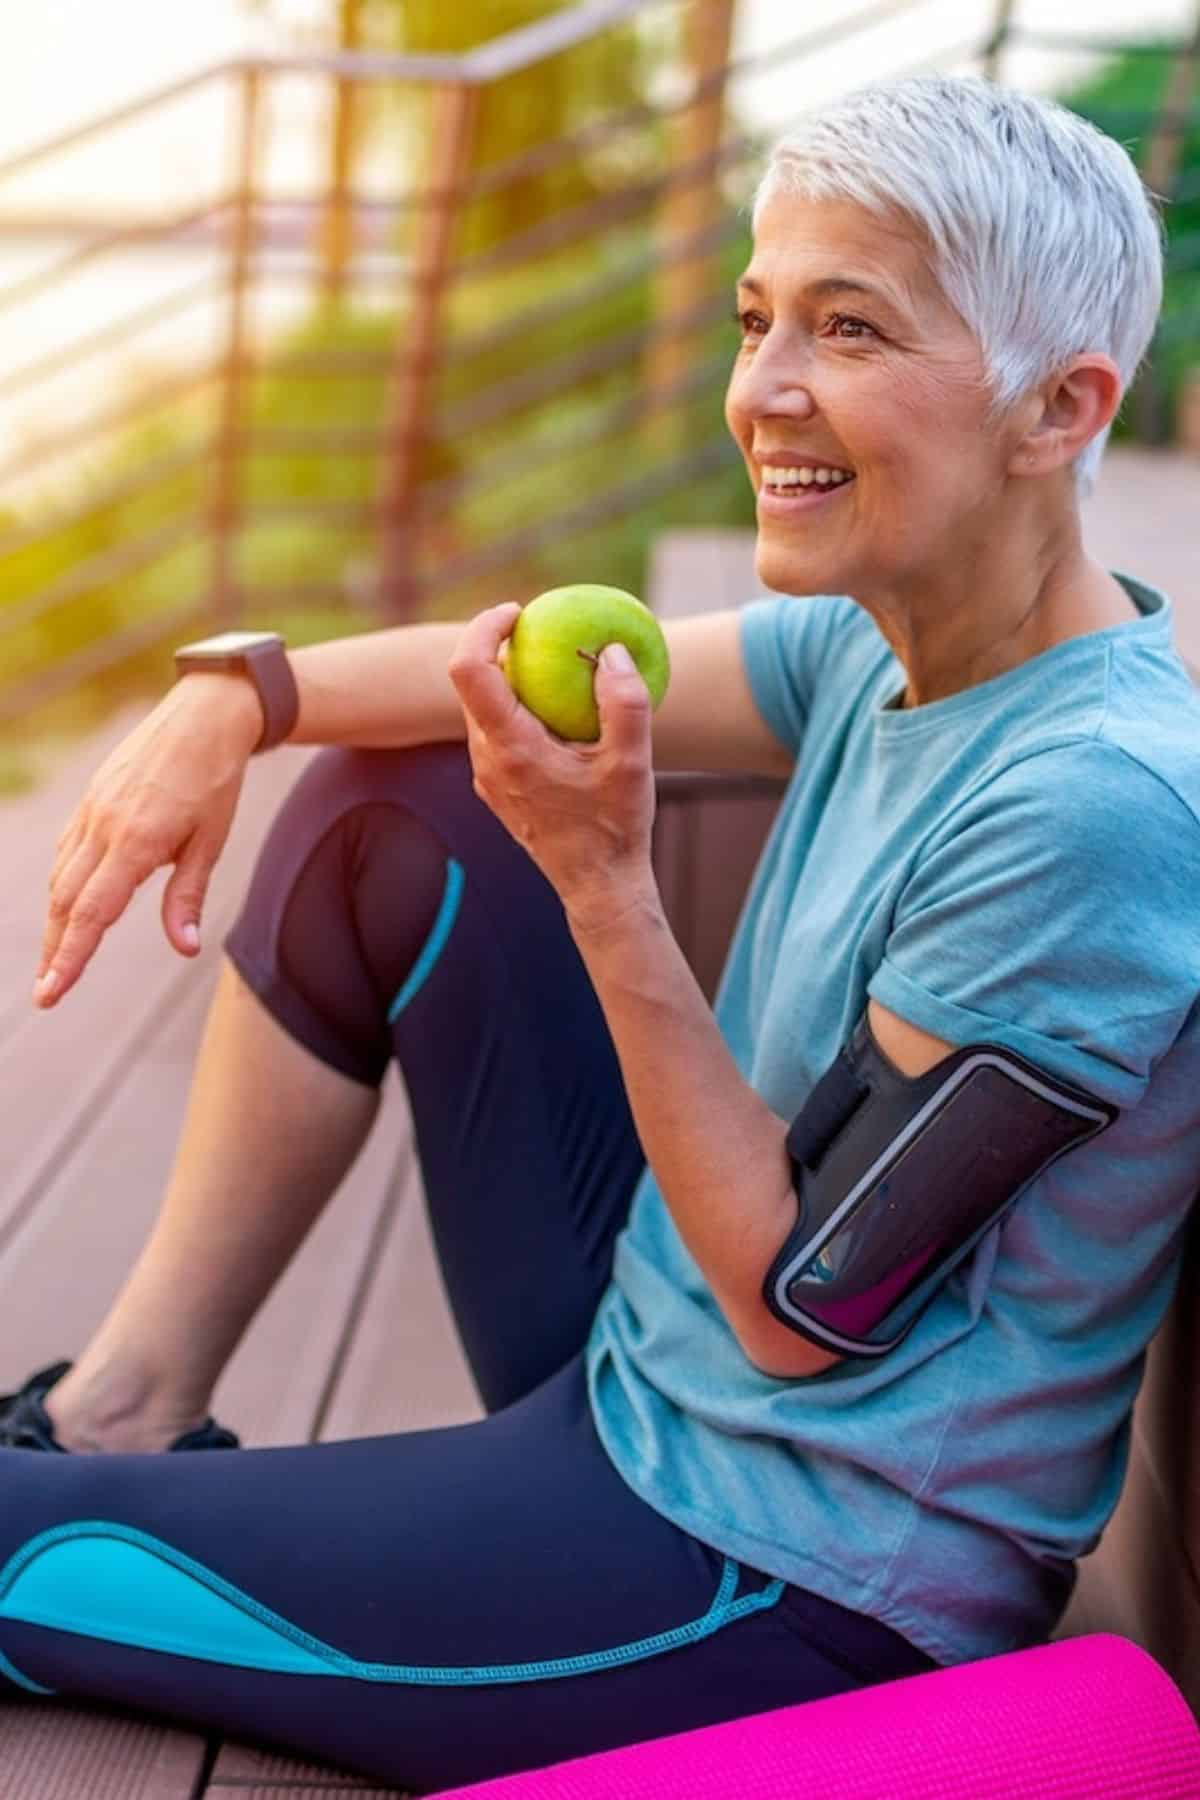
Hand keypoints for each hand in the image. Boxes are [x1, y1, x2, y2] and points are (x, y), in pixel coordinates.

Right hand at [33, 674, 262, 1007]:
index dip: (70, 957)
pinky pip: (68, 851)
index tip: (51, 992)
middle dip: (56, 950)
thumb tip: (184, 947)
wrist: (204, 715)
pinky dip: (64, 884)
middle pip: (67, 902)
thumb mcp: (212, 841)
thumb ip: (188, 895)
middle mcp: (104, 827)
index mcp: (136, 841)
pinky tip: (68, 906)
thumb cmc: (216, 780)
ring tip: (56, 960)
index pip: (93, 913)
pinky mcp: (91, 800)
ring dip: (57, 922)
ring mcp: (92, 811)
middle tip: (47, 993)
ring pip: (62, 877)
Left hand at [448, 602, 658, 930]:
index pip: (470, 670)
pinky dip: (518, 709)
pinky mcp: (498, 788)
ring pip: (482, 710)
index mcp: (511, 749)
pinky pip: (496, 733)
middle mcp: (487, 761)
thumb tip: (610, 650)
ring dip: (509, 680)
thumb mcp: (632, 763)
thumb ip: (625, 703)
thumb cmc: (615, 827)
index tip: (518, 611)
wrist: (597, 887)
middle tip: (540, 629)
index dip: (484, 628)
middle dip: (497, 647)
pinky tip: (558, 712)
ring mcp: (487, 778)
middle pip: (470, 685)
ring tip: (554, 667)